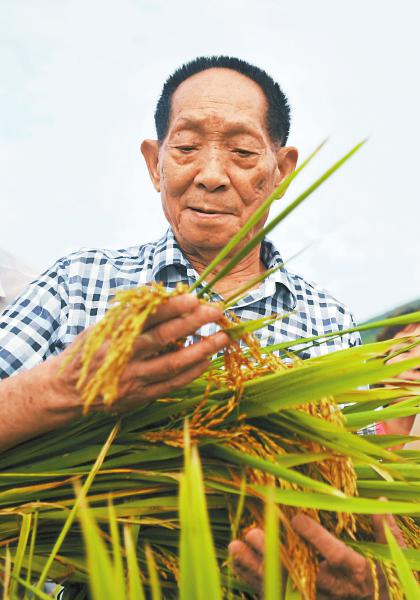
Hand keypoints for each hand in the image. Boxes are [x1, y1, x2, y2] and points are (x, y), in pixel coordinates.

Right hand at [48, 294, 228, 414]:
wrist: (67, 392)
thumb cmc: (88, 352)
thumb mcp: (101, 327)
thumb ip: (129, 314)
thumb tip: (158, 293)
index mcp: (114, 334)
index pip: (147, 317)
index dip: (171, 307)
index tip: (194, 297)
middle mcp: (124, 356)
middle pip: (164, 337)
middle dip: (193, 323)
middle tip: (216, 311)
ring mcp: (133, 379)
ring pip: (173, 364)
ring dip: (201, 350)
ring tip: (222, 337)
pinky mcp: (140, 396)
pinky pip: (172, 384)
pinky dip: (191, 372)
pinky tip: (207, 360)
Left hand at [228, 512, 404, 598]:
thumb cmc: (382, 576)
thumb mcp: (390, 554)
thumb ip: (382, 529)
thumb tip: (378, 501)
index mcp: (356, 571)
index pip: (335, 555)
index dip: (317, 539)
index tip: (298, 520)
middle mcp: (332, 587)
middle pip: (299, 571)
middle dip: (274, 553)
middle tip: (252, 532)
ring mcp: (314, 596)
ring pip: (281, 583)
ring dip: (256, 566)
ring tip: (235, 545)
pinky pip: (274, 591)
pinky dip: (253, 577)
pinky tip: (237, 560)